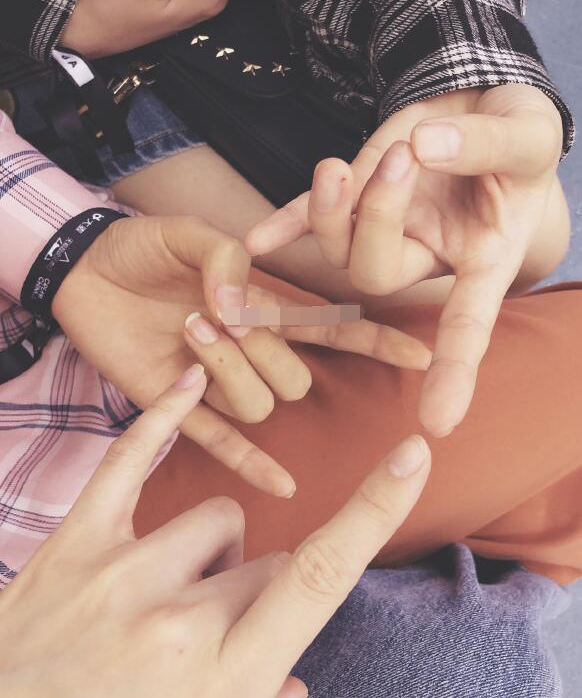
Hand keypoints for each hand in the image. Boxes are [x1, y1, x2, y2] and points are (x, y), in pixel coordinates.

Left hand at [0, 366, 430, 697]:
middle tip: (207, 635)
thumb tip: (290, 681)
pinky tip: (187, 376)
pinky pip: (130, 458)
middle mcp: (179, 616)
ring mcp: (122, 573)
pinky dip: (162, 417)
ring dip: (211, 553)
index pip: (321, 572)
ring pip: (219, 516)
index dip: (375, 508)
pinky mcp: (75, 544)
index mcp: (225, 671)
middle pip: (268, 556)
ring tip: (164, 598)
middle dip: (257, 588)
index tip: (414, 455)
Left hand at [53, 214, 430, 496]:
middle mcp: (247, 350)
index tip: (421, 356)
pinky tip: (282, 485)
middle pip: (293, 377)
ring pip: (257, 403)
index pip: (331, 331)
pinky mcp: (174, 403)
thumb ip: (225, 256)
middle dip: (262, 348)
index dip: (374, 343)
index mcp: (261, 307)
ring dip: (228, 369)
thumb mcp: (184, 231)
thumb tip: (241, 302)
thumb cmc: (141, 247)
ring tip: (187, 330)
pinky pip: (220, 441)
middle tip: (216, 312)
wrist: (83, 270)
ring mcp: (213, 380)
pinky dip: (250, 463)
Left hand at [245, 84, 565, 436]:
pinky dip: (283, 227)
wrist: (481, 104)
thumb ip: (484, 145)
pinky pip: (309, 221)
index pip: (469, 323)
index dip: (455, 372)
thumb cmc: (519, 131)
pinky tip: (255, 241)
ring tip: (348, 162)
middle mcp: (427, 254)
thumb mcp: (526, 134)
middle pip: (378, 277)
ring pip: (338, 251)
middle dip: (378, 221)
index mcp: (482, 257)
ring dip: (330, 210)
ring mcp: (385, 228)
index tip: (438, 423)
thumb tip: (425, 148)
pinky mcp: (355, 193)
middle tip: (405, 159)